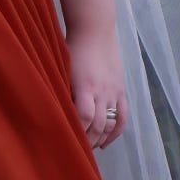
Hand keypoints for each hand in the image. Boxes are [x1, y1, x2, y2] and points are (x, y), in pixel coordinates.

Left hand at [67, 29, 126, 148]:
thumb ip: (64, 88)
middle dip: (87, 139)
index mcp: (85, 86)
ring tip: (88, 147)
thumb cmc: (72, 47)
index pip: (83, 116)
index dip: (76, 130)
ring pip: (110, 123)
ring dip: (99, 138)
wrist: (94, 31)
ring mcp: (113, 92)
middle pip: (97, 124)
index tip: (66, 137)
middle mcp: (101, 92)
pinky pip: (122, 117)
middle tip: (75, 147)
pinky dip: (116, 132)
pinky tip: (106, 142)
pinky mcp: (121, 91)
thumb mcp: (63, 67)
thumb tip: (57, 109)